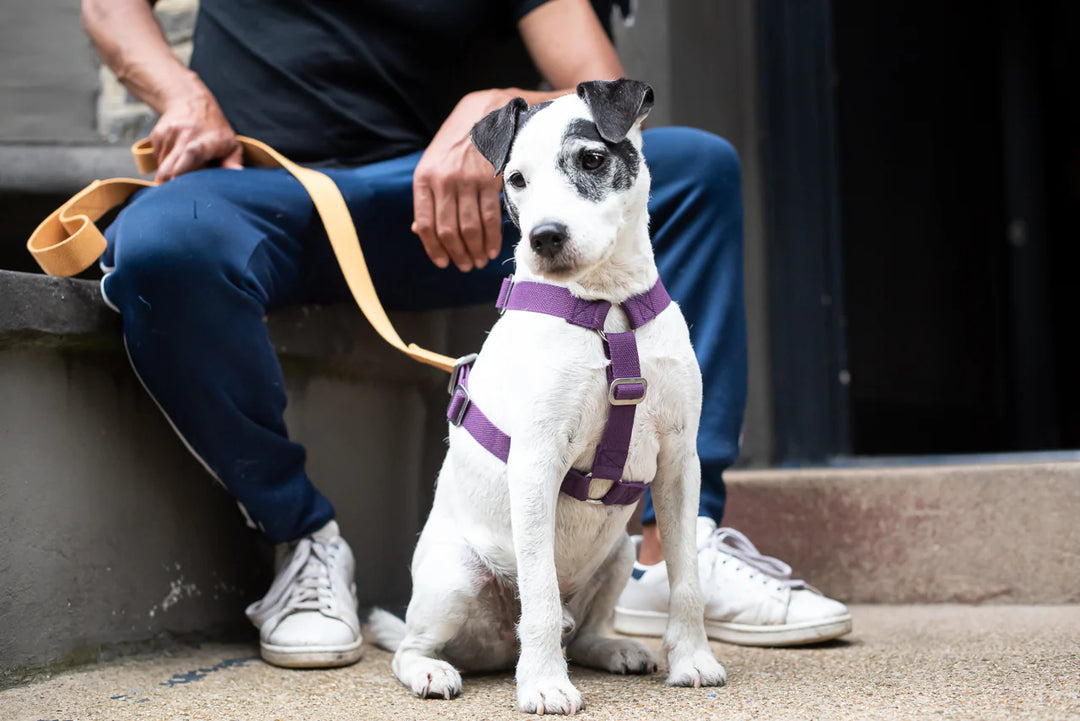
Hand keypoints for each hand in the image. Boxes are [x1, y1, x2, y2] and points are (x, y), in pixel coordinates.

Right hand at [149, 87, 242, 182]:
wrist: (189, 100)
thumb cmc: (215, 129)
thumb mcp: (231, 143)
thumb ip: (233, 161)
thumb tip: (237, 173)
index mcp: (207, 140)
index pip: (193, 153)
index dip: (184, 169)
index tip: (178, 181)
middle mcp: (185, 136)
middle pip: (170, 168)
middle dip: (173, 183)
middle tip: (183, 189)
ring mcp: (169, 135)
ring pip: (163, 168)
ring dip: (172, 173)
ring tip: (185, 163)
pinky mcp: (156, 135)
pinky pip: (158, 159)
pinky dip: (166, 162)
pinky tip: (176, 153)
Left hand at [412, 90, 508, 270]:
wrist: (485, 112)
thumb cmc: (458, 142)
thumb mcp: (433, 164)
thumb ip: (427, 197)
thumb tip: (420, 231)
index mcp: (423, 178)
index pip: (425, 224)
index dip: (434, 249)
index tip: (443, 263)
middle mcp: (442, 180)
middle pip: (447, 231)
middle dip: (457, 254)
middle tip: (465, 266)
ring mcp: (466, 180)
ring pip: (469, 228)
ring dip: (475, 250)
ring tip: (479, 261)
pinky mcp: (488, 179)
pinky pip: (489, 217)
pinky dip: (491, 238)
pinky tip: (492, 249)